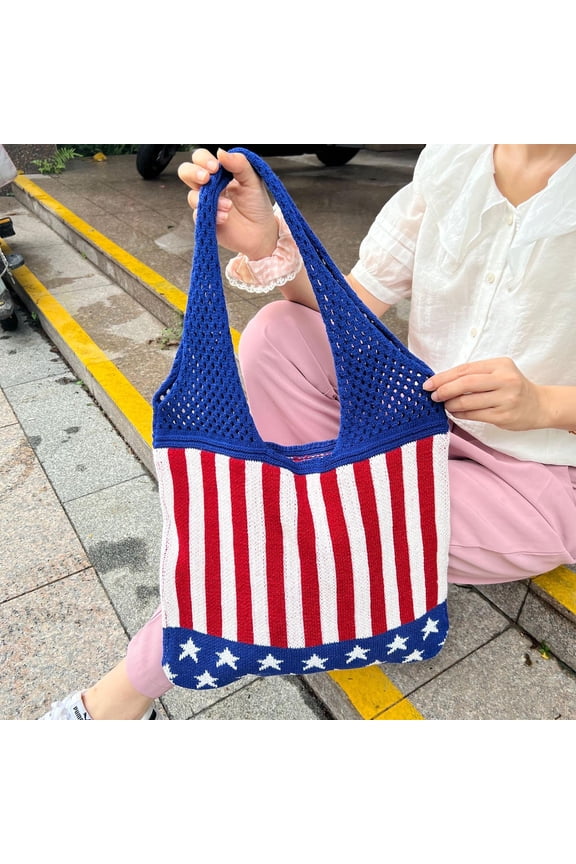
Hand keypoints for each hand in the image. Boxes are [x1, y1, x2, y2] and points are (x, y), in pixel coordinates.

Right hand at [178, 148, 277, 259]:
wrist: (261, 232)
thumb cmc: (256, 205)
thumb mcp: (253, 180)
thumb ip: (239, 164)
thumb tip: (221, 152)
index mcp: (219, 173)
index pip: (201, 159)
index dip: (203, 160)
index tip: (215, 167)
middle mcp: (209, 187)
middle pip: (186, 172)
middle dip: (193, 173)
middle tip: (207, 178)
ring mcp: (205, 204)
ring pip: (192, 196)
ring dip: (209, 200)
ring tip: (229, 206)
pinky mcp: (205, 220)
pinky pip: (199, 215)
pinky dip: (212, 215)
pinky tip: (225, 217)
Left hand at [423, 357, 547, 430]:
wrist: (539, 405)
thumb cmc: (512, 387)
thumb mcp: (498, 373)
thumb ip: (475, 374)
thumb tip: (442, 382)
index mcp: (500, 365)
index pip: (466, 369)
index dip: (444, 376)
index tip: (429, 383)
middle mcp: (505, 380)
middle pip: (466, 383)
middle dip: (445, 389)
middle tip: (433, 395)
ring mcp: (505, 399)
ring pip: (469, 401)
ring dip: (451, 404)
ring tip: (444, 405)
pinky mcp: (503, 416)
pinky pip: (475, 415)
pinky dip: (460, 414)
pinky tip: (455, 413)